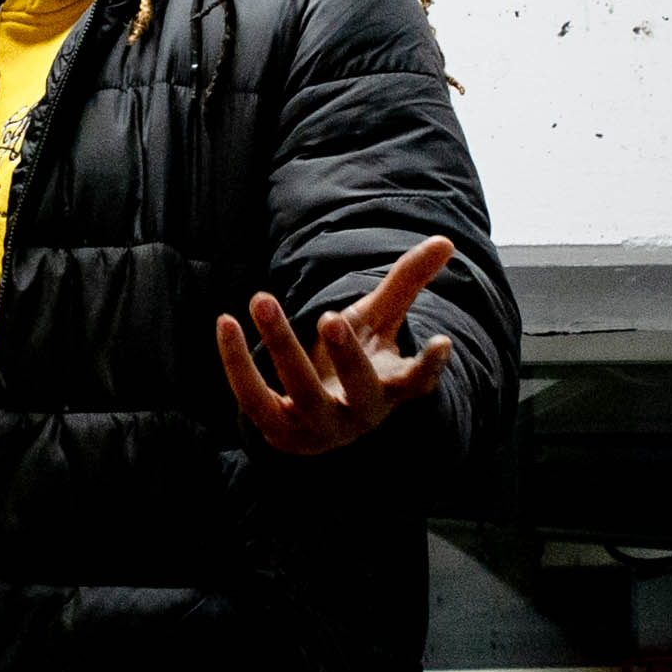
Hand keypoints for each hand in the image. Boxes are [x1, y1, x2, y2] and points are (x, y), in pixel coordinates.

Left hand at [214, 234, 461, 458]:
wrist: (316, 420)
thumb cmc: (353, 360)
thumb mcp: (379, 320)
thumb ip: (407, 281)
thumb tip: (445, 241)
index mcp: (390, 388)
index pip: (418, 383)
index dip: (430, 366)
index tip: (441, 341)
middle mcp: (360, 414)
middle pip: (358, 389)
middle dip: (348, 355)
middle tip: (333, 317)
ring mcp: (318, 427)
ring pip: (301, 391)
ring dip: (282, 345)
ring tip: (262, 299)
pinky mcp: (278, 430)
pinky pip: (252, 397)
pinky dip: (237, 361)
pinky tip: (226, 322)